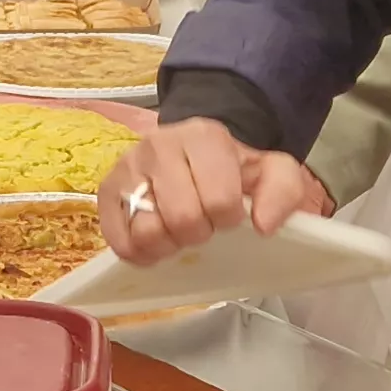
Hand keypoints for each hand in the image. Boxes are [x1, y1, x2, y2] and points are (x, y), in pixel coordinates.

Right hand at [96, 119, 331, 262]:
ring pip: (146, 232)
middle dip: (199, 233)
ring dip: (168, 245)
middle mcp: (159, 146)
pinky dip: (139, 252)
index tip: (230, 214)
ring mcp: (128, 168)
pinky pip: (119, 240)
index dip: (229, 218)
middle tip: (203, 226)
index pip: (219, 200)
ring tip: (178, 235)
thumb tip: (264, 227)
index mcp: (204, 138)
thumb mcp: (270, 171)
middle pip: (181, 219)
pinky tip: (155, 243)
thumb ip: (283, 192)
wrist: (192, 148)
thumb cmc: (231, 167)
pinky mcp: (106, 191)